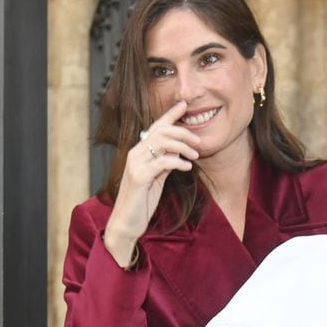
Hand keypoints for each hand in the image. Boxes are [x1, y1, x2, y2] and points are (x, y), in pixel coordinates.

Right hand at [104, 101, 201, 265]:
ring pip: (162, 142)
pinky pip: (162, 162)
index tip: (184, 105)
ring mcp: (135, 164)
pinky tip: (187, 167)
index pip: (156, 127)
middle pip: (161, 131)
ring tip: (195, 156)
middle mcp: (135, 153)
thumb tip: (179, 152)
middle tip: (199, 143)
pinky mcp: (139, 177)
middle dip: (183, 132)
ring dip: (183, 146)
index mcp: (140, 151)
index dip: (170, 114)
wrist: (127, 221)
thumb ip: (164, 163)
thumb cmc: (142, 200)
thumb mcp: (157, 178)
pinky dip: (177, 162)